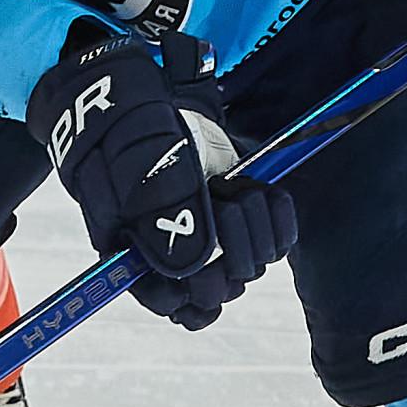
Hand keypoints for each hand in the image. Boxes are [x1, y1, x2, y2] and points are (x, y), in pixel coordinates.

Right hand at [26, 28, 292, 329]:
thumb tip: (195, 270)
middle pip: (223, 288)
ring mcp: (214, 237)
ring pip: (253, 265)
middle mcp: (178, 256)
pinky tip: (260, 192)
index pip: (176, 306)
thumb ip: (164, 219)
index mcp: (140, 260)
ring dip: (253, 225)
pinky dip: (279, 217)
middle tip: (220, 205)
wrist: (142, 100)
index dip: (197, 290)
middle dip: (232, 248)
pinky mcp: (243, 214)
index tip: (207, 258)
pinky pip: (279, 240)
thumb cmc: (127, 135)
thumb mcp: (139, 171)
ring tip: (230, 189)